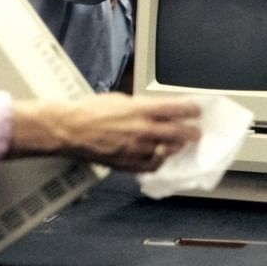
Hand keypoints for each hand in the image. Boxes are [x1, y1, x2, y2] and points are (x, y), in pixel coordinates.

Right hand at [10, 94, 201, 172]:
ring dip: (177, 148)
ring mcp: (136, 149)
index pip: (178, 109)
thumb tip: (156, 109)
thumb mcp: (120, 99)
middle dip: (192, 133)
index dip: (192, 110)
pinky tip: (160, 159)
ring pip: (168, 151)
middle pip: (179, 133)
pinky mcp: (127, 163)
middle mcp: (142, 129)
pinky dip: (159, 163)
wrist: (69, 129)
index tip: (197, 111)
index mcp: (141, 109)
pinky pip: (151, 167)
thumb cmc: (89, 111)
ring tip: (181, 146)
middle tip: (196, 132)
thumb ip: (141, 105)